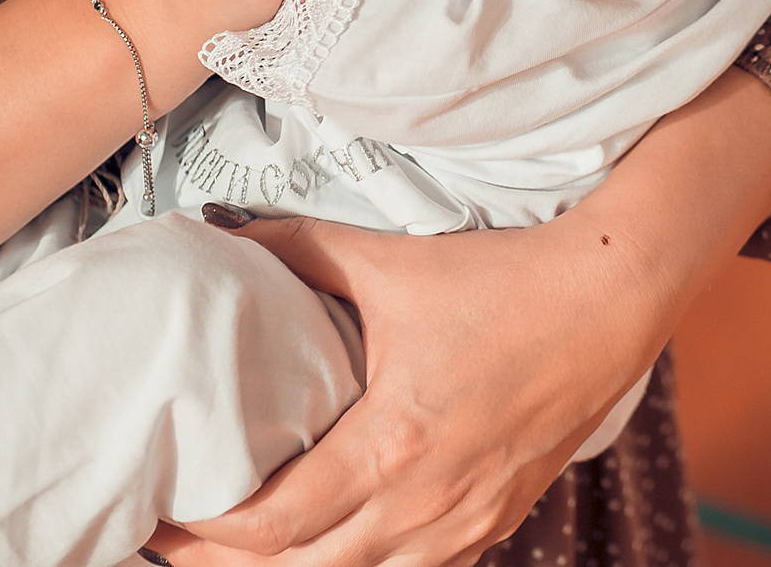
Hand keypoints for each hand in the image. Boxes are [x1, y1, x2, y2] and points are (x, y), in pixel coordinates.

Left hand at [150, 69, 770, 566]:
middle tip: (169, 542)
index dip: (202, 533)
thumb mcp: (390, 259)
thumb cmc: (504, 279)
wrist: (611, 298)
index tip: (159, 512)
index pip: (271, 526)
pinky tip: (334, 551)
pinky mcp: (495, 521)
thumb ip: (298, 248)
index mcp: (390, 446)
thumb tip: (219, 235)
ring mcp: (466, 524)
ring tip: (240, 556)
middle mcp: (425, 504)